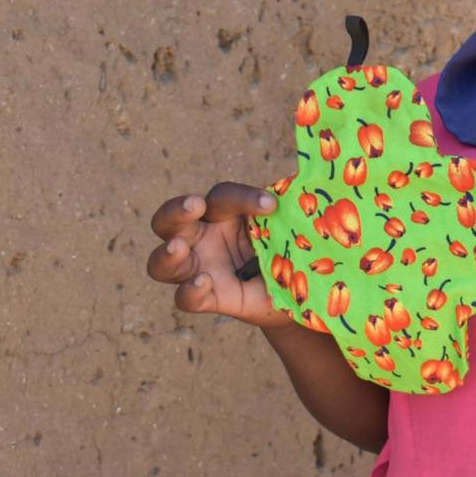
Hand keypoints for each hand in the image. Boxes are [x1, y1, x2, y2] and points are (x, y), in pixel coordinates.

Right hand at [146, 183, 293, 327]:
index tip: (271, 204)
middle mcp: (202, 239)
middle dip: (176, 211)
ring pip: (161, 263)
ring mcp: (200, 269)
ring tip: (178, 248)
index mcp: (221, 214)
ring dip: (167, 254)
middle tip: (195, 205)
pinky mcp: (208, 298)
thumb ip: (294, 206)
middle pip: (168, 220)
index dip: (242, 197)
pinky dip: (190, 291)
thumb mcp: (293, 227)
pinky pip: (185, 298)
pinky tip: (204, 282)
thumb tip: (314, 179)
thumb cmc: (289, 249)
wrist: (300, 293)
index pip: (221, 197)